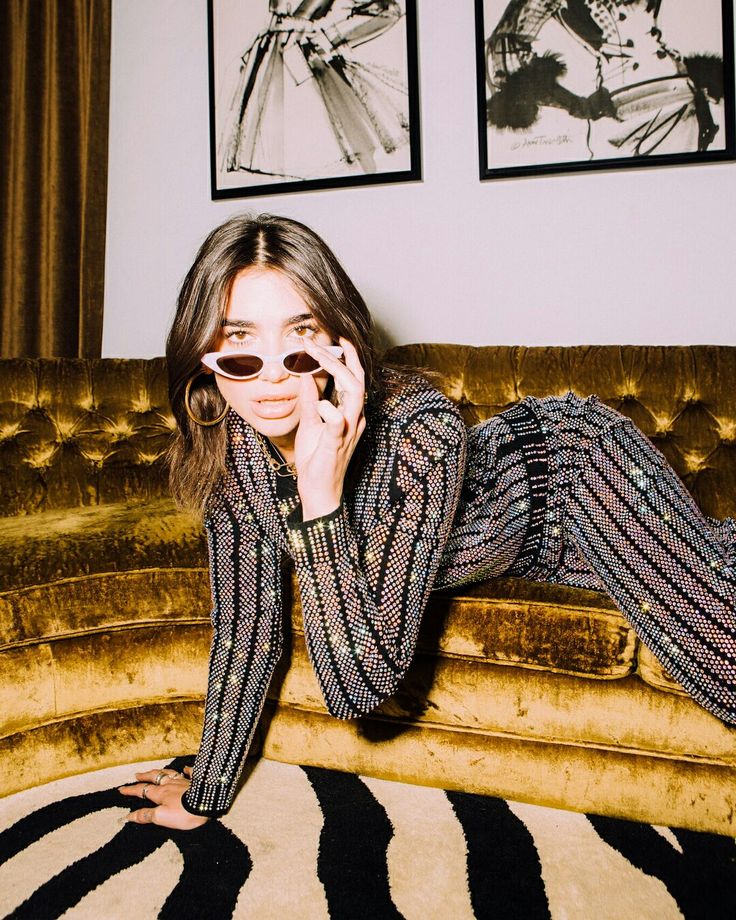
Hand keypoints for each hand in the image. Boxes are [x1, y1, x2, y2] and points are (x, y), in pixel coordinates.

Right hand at [118, 766, 208, 829]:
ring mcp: (184, 781)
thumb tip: (128, 816)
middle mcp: (171, 784)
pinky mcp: (197, 781)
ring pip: (169, 773)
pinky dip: (186, 770)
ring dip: (160, 772)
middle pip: (155, 778)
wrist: (208, 803)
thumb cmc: (185, 813)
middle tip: (136, 775)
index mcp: (161, 794)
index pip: (142, 791)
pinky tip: (185, 768)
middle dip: (144, 777)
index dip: (131, 791)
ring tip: (154, 771)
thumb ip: (145, 815)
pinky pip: (190, 773)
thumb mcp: (162, 818)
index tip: (121, 789)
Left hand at [294, 337, 365, 519]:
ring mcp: (348, 431)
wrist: (318, 491)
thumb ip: (310, 399)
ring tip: (318, 357)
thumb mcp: (310, 423)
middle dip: (342, 357)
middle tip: (320, 341)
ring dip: (337, 372)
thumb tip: (306, 374)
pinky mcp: (336, 443)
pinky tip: (319, 403)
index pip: (351, 379)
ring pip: (354, 394)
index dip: (342, 357)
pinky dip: (330, 410)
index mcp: (349, 413)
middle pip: (356, 380)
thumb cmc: (316, 460)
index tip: (324, 341)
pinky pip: (338, 424)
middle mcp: (354, 419)